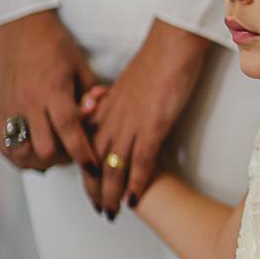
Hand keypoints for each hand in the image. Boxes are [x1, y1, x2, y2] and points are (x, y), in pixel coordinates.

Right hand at [0, 10, 99, 173]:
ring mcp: (9, 108)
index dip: (82, 152)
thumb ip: (93, 98)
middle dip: (64, 160)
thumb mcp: (82, 70)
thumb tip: (102, 120)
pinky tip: (34, 154)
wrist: (19, 30)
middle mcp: (28, 102)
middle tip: (75, 156)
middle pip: (45, 148)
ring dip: (41, 162)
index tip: (94, 166)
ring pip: (21, 153)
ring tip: (56, 157)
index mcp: (53, 90)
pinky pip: (3, 147)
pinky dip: (20, 157)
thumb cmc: (53, 48)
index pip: (68, 129)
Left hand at [84, 19, 210, 219]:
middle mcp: (113, 118)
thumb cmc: (158, 60)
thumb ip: (121, 102)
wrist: (172, 46)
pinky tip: (134, 199)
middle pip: (95, 161)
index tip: (90, 186)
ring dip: (111, 193)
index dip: (87, 169)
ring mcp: (131, 124)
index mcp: (107, 108)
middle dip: (95, 188)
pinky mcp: (153, 126)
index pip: (89, 146)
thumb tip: (121, 115)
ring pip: (113, 166)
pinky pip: (141, 161)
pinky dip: (137, 183)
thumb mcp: (130, 84)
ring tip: (112, 212)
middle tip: (100, 208)